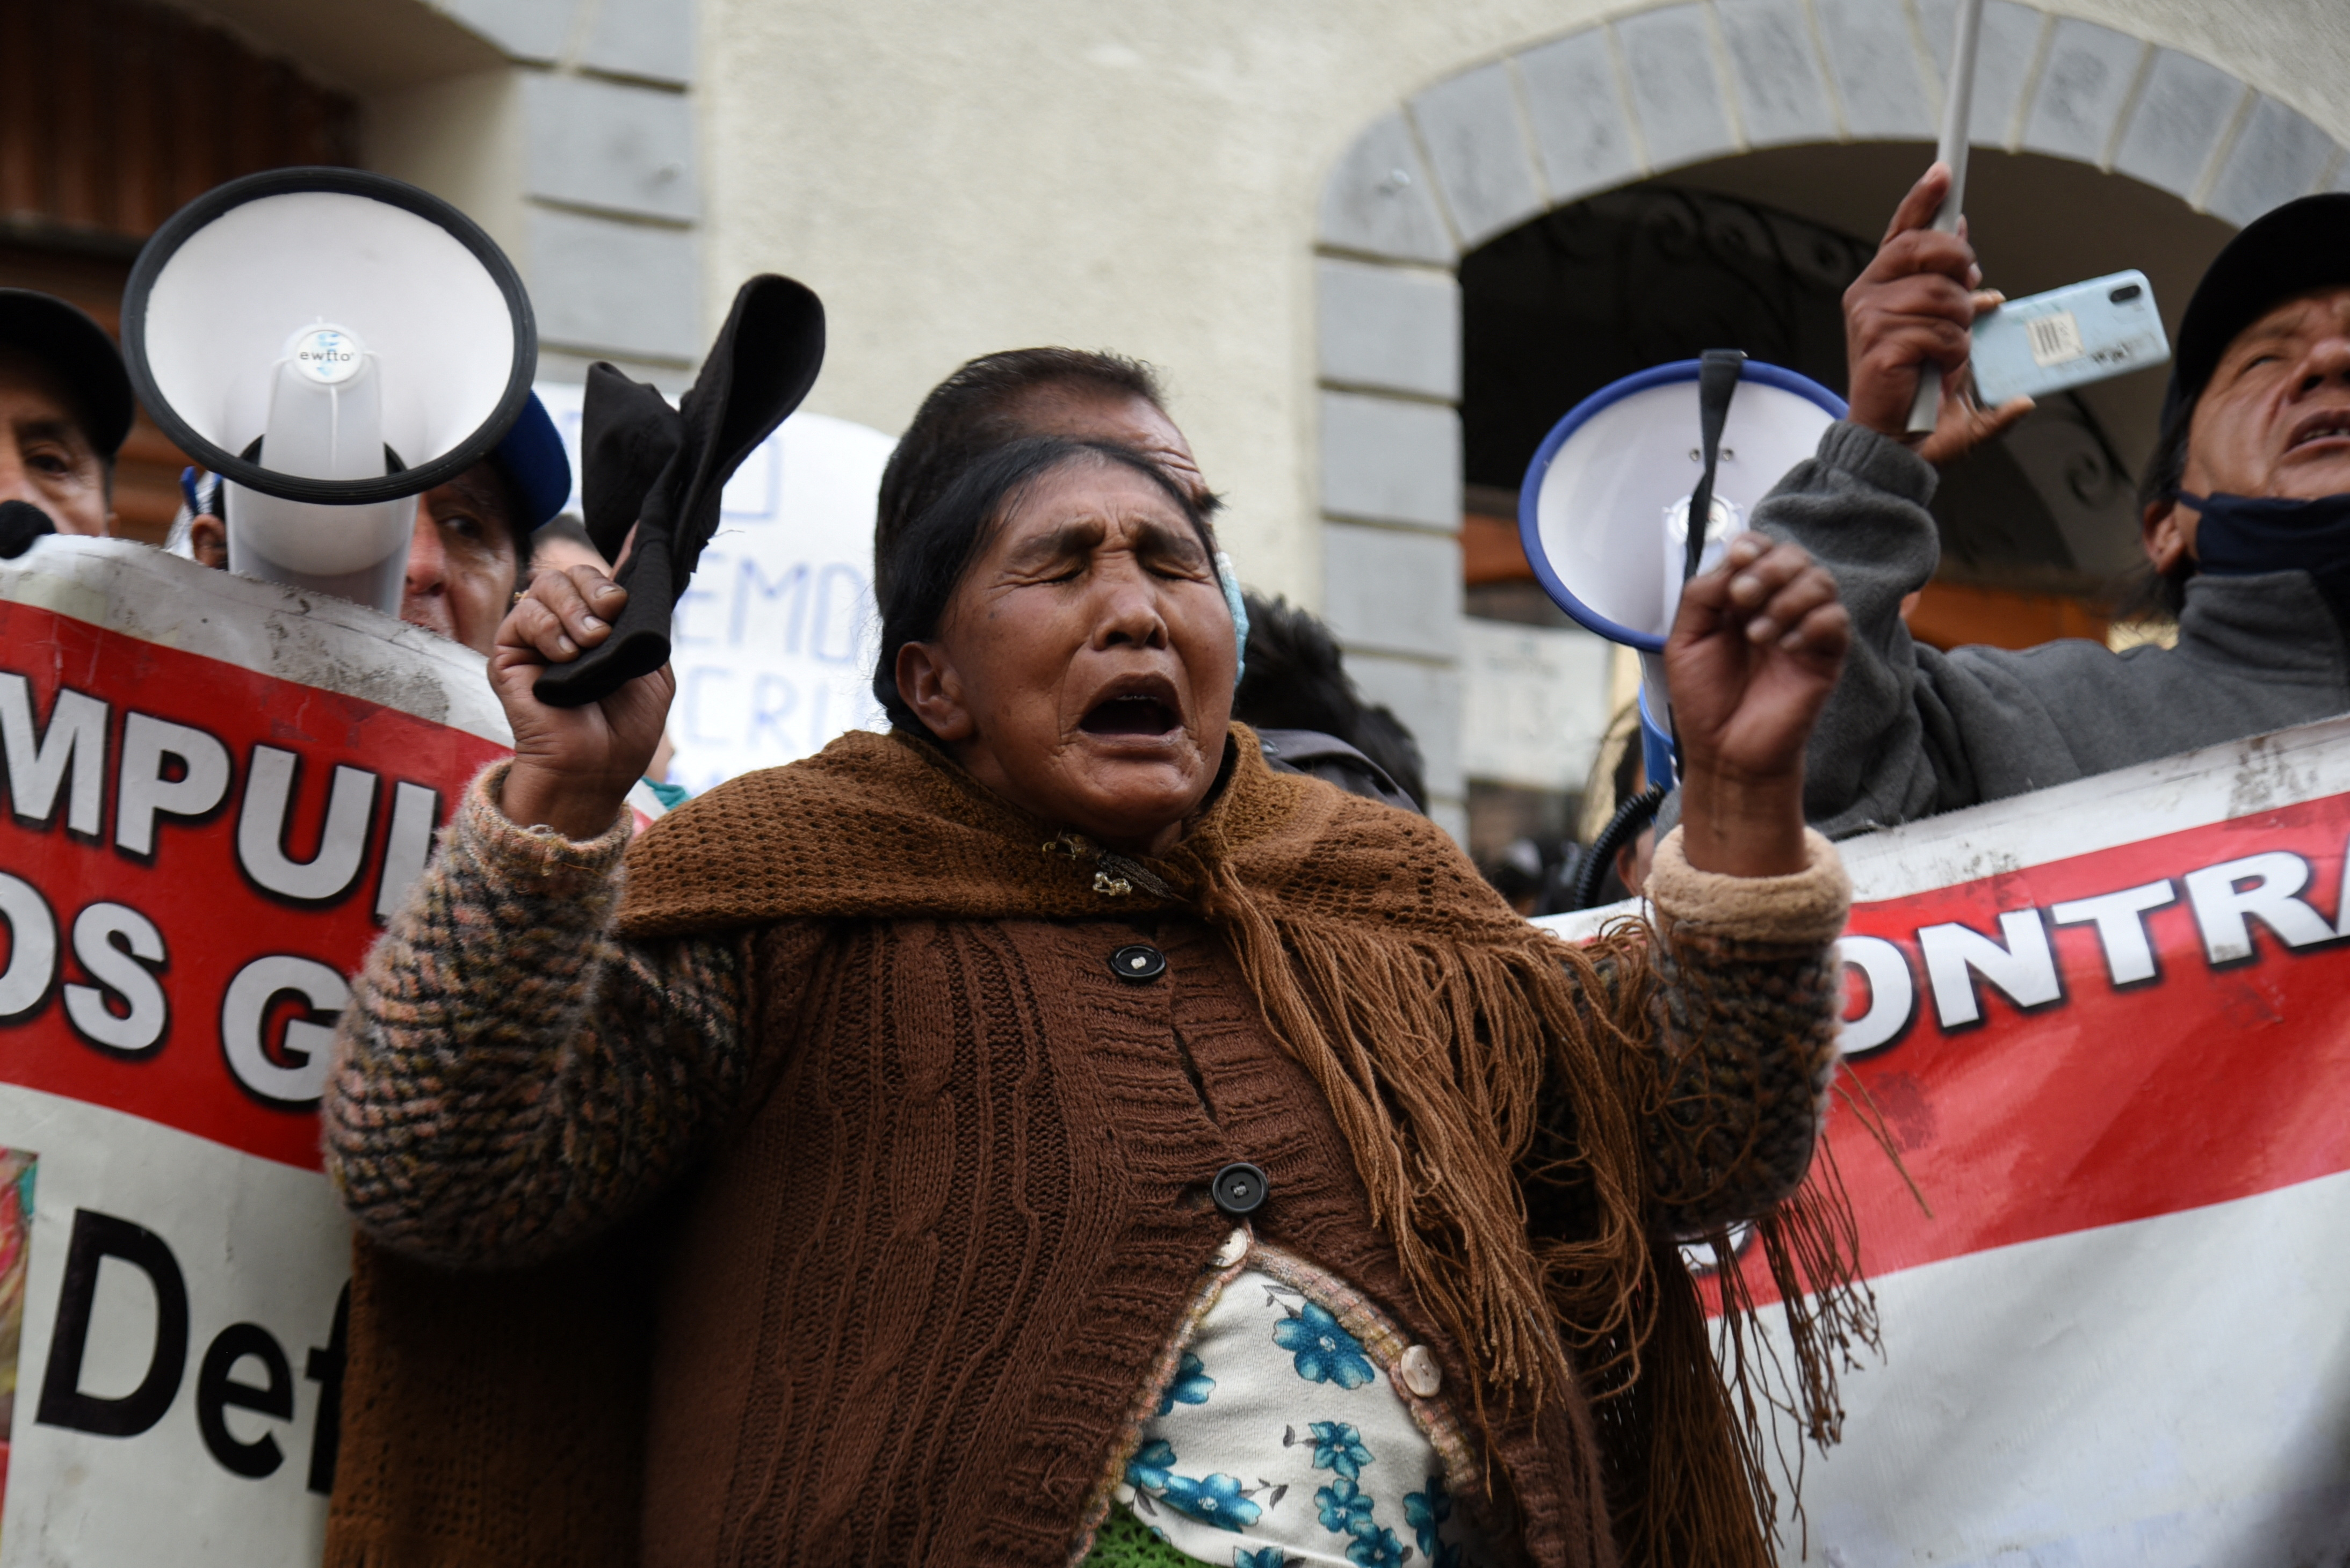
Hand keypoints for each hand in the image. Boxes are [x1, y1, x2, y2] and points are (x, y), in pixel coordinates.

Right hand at [490, 564, 673, 838]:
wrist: (595, 768)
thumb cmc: (624, 730)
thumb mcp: (654, 673)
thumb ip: (648, 626)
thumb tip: (647, 576)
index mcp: (598, 630)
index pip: (598, 581)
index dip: (614, 567)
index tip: (635, 558)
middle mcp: (565, 629)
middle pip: (571, 574)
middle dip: (596, 585)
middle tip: (612, 611)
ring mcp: (535, 640)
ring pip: (546, 586)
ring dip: (576, 608)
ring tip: (592, 643)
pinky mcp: (508, 654)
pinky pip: (524, 615)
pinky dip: (550, 629)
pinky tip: (566, 656)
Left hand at [1665, 533, 1848, 876]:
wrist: (1724, 752)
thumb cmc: (1705, 700)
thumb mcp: (1685, 641)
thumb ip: (1701, 595)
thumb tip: (1730, 561)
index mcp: (1741, 599)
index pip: (1759, 550)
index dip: (1752, 545)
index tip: (1738, 558)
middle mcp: (1776, 606)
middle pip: (1795, 557)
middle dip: (1769, 569)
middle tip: (1743, 598)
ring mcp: (1804, 629)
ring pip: (1821, 581)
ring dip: (1787, 598)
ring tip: (1758, 634)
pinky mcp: (1826, 656)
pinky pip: (1836, 621)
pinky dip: (1810, 625)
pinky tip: (1785, 649)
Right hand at [1844, 164, 2031, 464]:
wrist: (1892, 444)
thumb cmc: (1914, 396)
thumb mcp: (1941, 340)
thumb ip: (1958, 303)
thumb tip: (1980, 273)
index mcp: (1880, 288)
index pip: (1902, 232)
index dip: (1923, 200)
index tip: (1944, 172)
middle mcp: (1868, 296)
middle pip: (1928, 249)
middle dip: (1960, 267)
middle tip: (1968, 302)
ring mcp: (1871, 319)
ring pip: (1945, 295)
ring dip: (1960, 328)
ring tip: (1945, 355)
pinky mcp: (1881, 346)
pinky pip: (1942, 332)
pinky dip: (1952, 355)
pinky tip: (1936, 371)